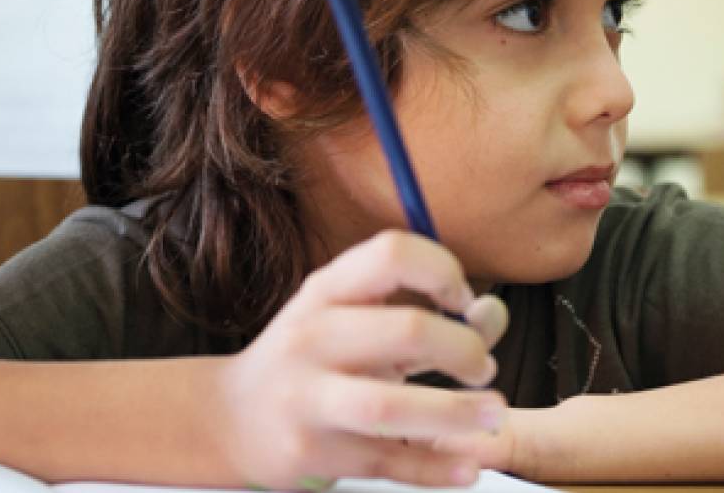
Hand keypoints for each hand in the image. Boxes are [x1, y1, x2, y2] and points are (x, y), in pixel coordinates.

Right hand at [212, 230, 510, 489]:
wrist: (230, 419)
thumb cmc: (311, 362)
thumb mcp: (351, 321)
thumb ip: (424, 313)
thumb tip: (492, 314)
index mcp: (324, 292)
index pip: (392, 255)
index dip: (443, 272)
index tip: (462, 302)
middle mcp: (312, 338)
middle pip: (405, 330)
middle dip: (463, 349)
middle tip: (482, 369)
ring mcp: (308, 399)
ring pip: (389, 406)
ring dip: (455, 412)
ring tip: (493, 414)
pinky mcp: (314, 454)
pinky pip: (386, 462)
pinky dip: (436, 468)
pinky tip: (467, 466)